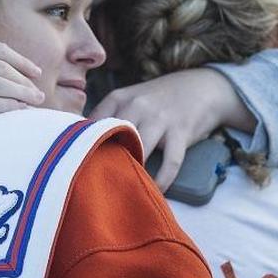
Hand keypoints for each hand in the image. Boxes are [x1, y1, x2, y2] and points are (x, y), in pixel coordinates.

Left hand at [90, 68, 254, 191]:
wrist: (199, 87)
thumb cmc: (158, 100)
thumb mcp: (130, 98)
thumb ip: (107, 117)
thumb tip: (78, 143)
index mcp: (119, 98)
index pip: (92, 124)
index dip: (83, 146)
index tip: (77, 165)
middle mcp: (137, 106)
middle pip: (113, 138)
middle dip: (105, 162)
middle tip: (98, 185)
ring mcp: (160, 118)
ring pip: (140, 149)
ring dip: (133, 171)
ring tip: (124, 191)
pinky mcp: (181, 131)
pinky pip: (170, 161)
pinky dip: (163, 179)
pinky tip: (157, 190)